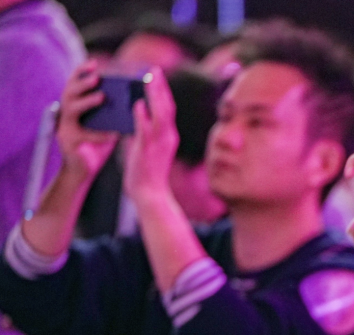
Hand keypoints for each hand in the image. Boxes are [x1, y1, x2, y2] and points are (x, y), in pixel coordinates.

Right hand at [55, 60, 119, 179]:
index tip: (95, 63)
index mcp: (75, 105)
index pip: (75, 82)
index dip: (82, 71)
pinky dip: (99, 135)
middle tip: (98, 78)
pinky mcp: (68, 142)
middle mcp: (66, 113)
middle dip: (82, 83)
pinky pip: (83, 136)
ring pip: (70, 109)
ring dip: (86, 102)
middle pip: (68, 91)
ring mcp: (64, 127)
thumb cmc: (98, 144)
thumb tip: (136, 98)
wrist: (84, 170)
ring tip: (102, 97)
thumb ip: (114, 111)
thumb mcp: (106, 123)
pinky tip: (113, 135)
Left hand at [124, 68, 178, 203]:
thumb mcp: (146, 147)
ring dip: (154, 95)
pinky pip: (145, 129)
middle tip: (153, 70)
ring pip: (160, 114)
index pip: (167, 109)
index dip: (162, 91)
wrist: (150, 194)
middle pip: (167, 106)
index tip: (156, 77)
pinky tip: (137, 103)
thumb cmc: (146, 173)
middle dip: (161, 87)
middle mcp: (168, 137)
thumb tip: (134, 115)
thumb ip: (141, 131)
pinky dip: (142, 115)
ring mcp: (160, 143)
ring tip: (147, 79)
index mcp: (169, 136)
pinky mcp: (148, 149)